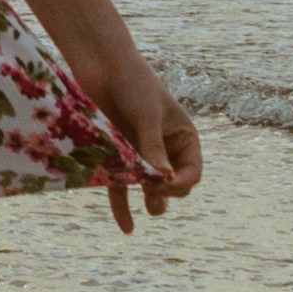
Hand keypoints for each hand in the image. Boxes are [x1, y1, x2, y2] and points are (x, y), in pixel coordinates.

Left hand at [84, 55, 203, 233]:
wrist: (101, 64)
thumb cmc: (132, 83)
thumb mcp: (147, 114)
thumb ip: (151, 146)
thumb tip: (161, 178)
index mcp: (183, 138)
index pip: (191, 173)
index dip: (179, 183)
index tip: (160, 182)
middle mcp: (164, 149)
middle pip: (173, 185)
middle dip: (164, 192)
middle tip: (150, 189)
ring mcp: (139, 154)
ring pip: (149, 189)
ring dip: (149, 200)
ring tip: (148, 206)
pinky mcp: (115, 156)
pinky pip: (121, 188)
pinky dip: (123, 207)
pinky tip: (127, 228)